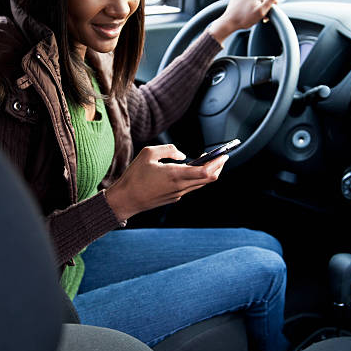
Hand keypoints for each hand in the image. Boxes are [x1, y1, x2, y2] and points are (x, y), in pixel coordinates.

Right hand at [105, 144, 227, 221]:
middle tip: (222, 156)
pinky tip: (193, 169)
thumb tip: (183, 155)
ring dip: (208, 172)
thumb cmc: (135, 176)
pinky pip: (190, 187)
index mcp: (175, 175)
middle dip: (218, 167)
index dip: (217, 163)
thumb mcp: (148, 153)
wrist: (126, 200)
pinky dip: (197, 177)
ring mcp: (178, 194)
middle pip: (208, 179)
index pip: (205, 171)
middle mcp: (180, 187)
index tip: (224, 154)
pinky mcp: (173, 198)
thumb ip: (168, 150)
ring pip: (200, 184)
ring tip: (210, 160)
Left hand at [209, 0, 276, 44]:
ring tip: (250, 12)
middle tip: (257, 15)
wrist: (229, 22)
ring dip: (255, 3)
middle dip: (261, 5)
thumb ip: (270, 1)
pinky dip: (247, 2)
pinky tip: (244, 9)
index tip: (265, 15)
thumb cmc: (245, 18)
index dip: (270, 7)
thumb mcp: (261, 12)